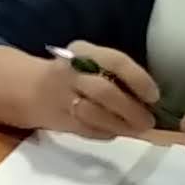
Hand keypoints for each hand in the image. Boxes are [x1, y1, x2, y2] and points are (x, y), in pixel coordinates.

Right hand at [51, 42, 167, 141]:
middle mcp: (69, 72)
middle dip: (130, 109)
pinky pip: (86, 129)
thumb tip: (151, 98)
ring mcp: (61, 97)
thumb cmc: (74, 74)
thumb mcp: (91, 62)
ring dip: (120, 125)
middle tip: (148, 121)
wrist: (31, 89)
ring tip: (136, 129)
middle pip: (104, 91)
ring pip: (94, 114)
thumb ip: (117, 74)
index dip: (138, 80)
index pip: (115, 61)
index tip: (154, 96)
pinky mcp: (58, 120)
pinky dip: (106, 133)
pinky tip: (116, 132)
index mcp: (82, 51)